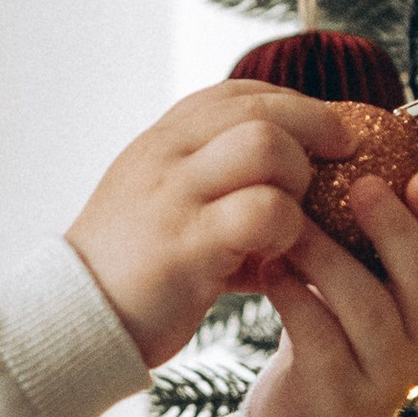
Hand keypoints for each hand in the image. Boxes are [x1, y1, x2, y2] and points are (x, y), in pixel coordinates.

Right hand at [65, 83, 369, 372]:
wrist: (74, 322)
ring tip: (295, 217)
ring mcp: (174, 196)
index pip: (240, 94)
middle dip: (317, 129)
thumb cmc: (132, 273)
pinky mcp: (186, 245)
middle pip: (263, 109)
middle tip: (343, 163)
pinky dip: (288, 232)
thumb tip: (293, 188)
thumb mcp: (166, 209)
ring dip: (299, 179)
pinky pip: (265, 213)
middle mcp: (166, 155)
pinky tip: (276, 256)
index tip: (325, 132)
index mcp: (162, 140)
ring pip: (266, 146)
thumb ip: (216, 188)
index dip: (295, 105)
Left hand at [243, 157, 417, 416]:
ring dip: (330, 260)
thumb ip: (366, 238)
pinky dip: (295, 300)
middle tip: (360, 185)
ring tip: (293, 225)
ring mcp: (384, 374)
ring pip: (369, 309)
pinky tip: (269, 270)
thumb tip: (352, 146)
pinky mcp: (338, 398)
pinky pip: (321, 341)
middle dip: (395, 228)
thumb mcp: (360, 286)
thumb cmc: (332, 334)